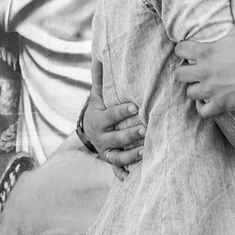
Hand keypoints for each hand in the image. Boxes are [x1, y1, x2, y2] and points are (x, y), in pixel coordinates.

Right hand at [84, 61, 144, 180]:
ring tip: (145, 151)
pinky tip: (132, 177)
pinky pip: (116, 170)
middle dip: (130, 135)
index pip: (110, 116)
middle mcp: (101, 138)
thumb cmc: (99, 110)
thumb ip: (100, 80)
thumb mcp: (97, 96)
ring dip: (131, 155)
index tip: (135, 106)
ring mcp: (106, 152)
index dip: (122, 111)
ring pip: (117, 156)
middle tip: (145, 130)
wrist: (89, 132)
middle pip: (116, 138)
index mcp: (98, 120)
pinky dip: (123, 174)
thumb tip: (98, 57)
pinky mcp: (111, 161)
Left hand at [175, 0, 234, 116]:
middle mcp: (204, 71)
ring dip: (197, 91)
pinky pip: (202, 111)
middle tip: (197, 72)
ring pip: (190, 93)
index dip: (184, 52)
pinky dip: (205, 108)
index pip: (179, 51)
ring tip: (206, 87)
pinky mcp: (219, 104)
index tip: (191, 54)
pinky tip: (212, 102)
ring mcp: (210, 89)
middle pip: (179, 74)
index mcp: (206, 51)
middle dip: (186, 74)